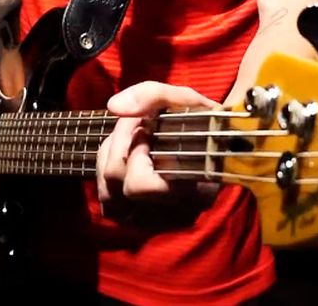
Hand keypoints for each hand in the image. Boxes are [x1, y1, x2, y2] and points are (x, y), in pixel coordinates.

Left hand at [96, 81, 220, 215]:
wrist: (212, 144)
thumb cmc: (199, 123)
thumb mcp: (186, 100)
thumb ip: (152, 95)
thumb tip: (114, 107)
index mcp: (195, 194)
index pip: (141, 185)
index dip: (135, 149)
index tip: (148, 126)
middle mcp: (176, 216)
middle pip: (120, 185)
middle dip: (120, 146)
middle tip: (139, 127)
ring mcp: (155, 222)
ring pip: (108, 194)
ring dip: (112, 157)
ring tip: (133, 140)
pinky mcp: (137, 220)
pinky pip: (106, 201)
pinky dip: (107, 172)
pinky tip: (126, 156)